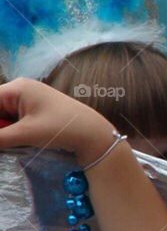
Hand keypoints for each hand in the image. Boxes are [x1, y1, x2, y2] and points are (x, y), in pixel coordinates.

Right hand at [0, 78, 114, 164]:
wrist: (94, 135)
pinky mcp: (33, 113)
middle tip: (5, 142)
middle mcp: (20, 91)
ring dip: (2, 132)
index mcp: (17, 88)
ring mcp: (27, 102)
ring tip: (15, 141)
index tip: (0, 135)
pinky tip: (14, 142)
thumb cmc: (62, 128)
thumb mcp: (26, 133)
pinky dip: (9, 133)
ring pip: (2, 118)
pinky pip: (12, 122)